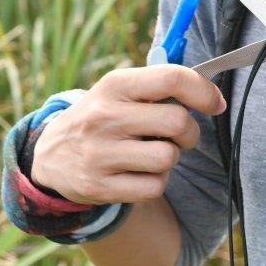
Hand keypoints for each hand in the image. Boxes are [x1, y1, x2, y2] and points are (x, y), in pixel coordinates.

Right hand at [31, 65, 225, 204]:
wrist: (49, 157)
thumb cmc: (103, 117)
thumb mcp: (120, 90)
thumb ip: (160, 86)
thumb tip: (211, 96)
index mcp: (115, 84)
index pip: (172, 77)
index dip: (204, 91)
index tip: (215, 103)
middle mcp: (105, 116)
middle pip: (178, 122)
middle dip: (190, 131)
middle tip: (179, 135)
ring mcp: (99, 153)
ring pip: (168, 157)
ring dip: (170, 158)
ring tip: (151, 153)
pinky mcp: (98, 187)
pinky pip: (155, 187)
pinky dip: (156, 182)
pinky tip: (138, 173)